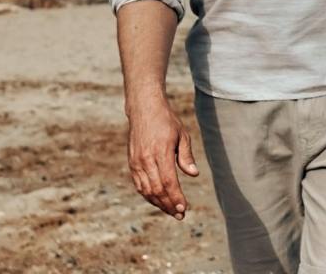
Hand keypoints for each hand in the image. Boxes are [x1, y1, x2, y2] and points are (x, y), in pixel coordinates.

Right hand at [126, 96, 198, 219]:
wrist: (144, 110)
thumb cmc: (167, 122)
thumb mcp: (182, 135)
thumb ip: (186, 156)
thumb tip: (193, 174)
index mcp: (160, 153)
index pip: (168, 182)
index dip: (176, 197)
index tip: (184, 208)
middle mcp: (145, 160)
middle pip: (157, 190)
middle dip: (169, 205)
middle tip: (180, 215)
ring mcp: (136, 163)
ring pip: (146, 190)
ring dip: (158, 203)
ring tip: (171, 211)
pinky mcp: (132, 163)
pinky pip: (139, 185)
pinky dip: (148, 195)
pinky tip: (157, 200)